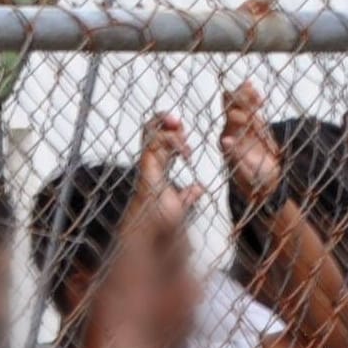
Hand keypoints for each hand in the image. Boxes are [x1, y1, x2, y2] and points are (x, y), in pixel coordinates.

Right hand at [138, 112, 194, 228]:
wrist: (156, 228)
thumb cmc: (163, 217)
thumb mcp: (182, 202)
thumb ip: (188, 194)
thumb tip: (199, 188)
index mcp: (159, 166)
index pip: (160, 140)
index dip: (171, 131)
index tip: (184, 129)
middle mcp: (151, 162)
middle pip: (151, 130)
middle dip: (163, 120)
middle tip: (178, 121)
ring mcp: (147, 163)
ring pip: (150, 133)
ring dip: (166, 127)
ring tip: (181, 130)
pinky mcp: (147, 167)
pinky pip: (153, 145)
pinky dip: (170, 141)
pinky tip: (185, 151)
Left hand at [220, 82, 282, 203]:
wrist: (265, 184)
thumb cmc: (254, 180)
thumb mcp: (245, 171)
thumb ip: (236, 155)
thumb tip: (225, 141)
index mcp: (227, 139)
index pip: (228, 119)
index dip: (235, 111)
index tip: (245, 109)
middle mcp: (232, 130)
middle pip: (232, 107)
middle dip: (240, 98)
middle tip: (250, 91)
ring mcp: (244, 127)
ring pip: (243, 105)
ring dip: (247, 96)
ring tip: (252, 87)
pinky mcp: (256, 126)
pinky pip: (254, 110)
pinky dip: (255, 100)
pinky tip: (257, 92)